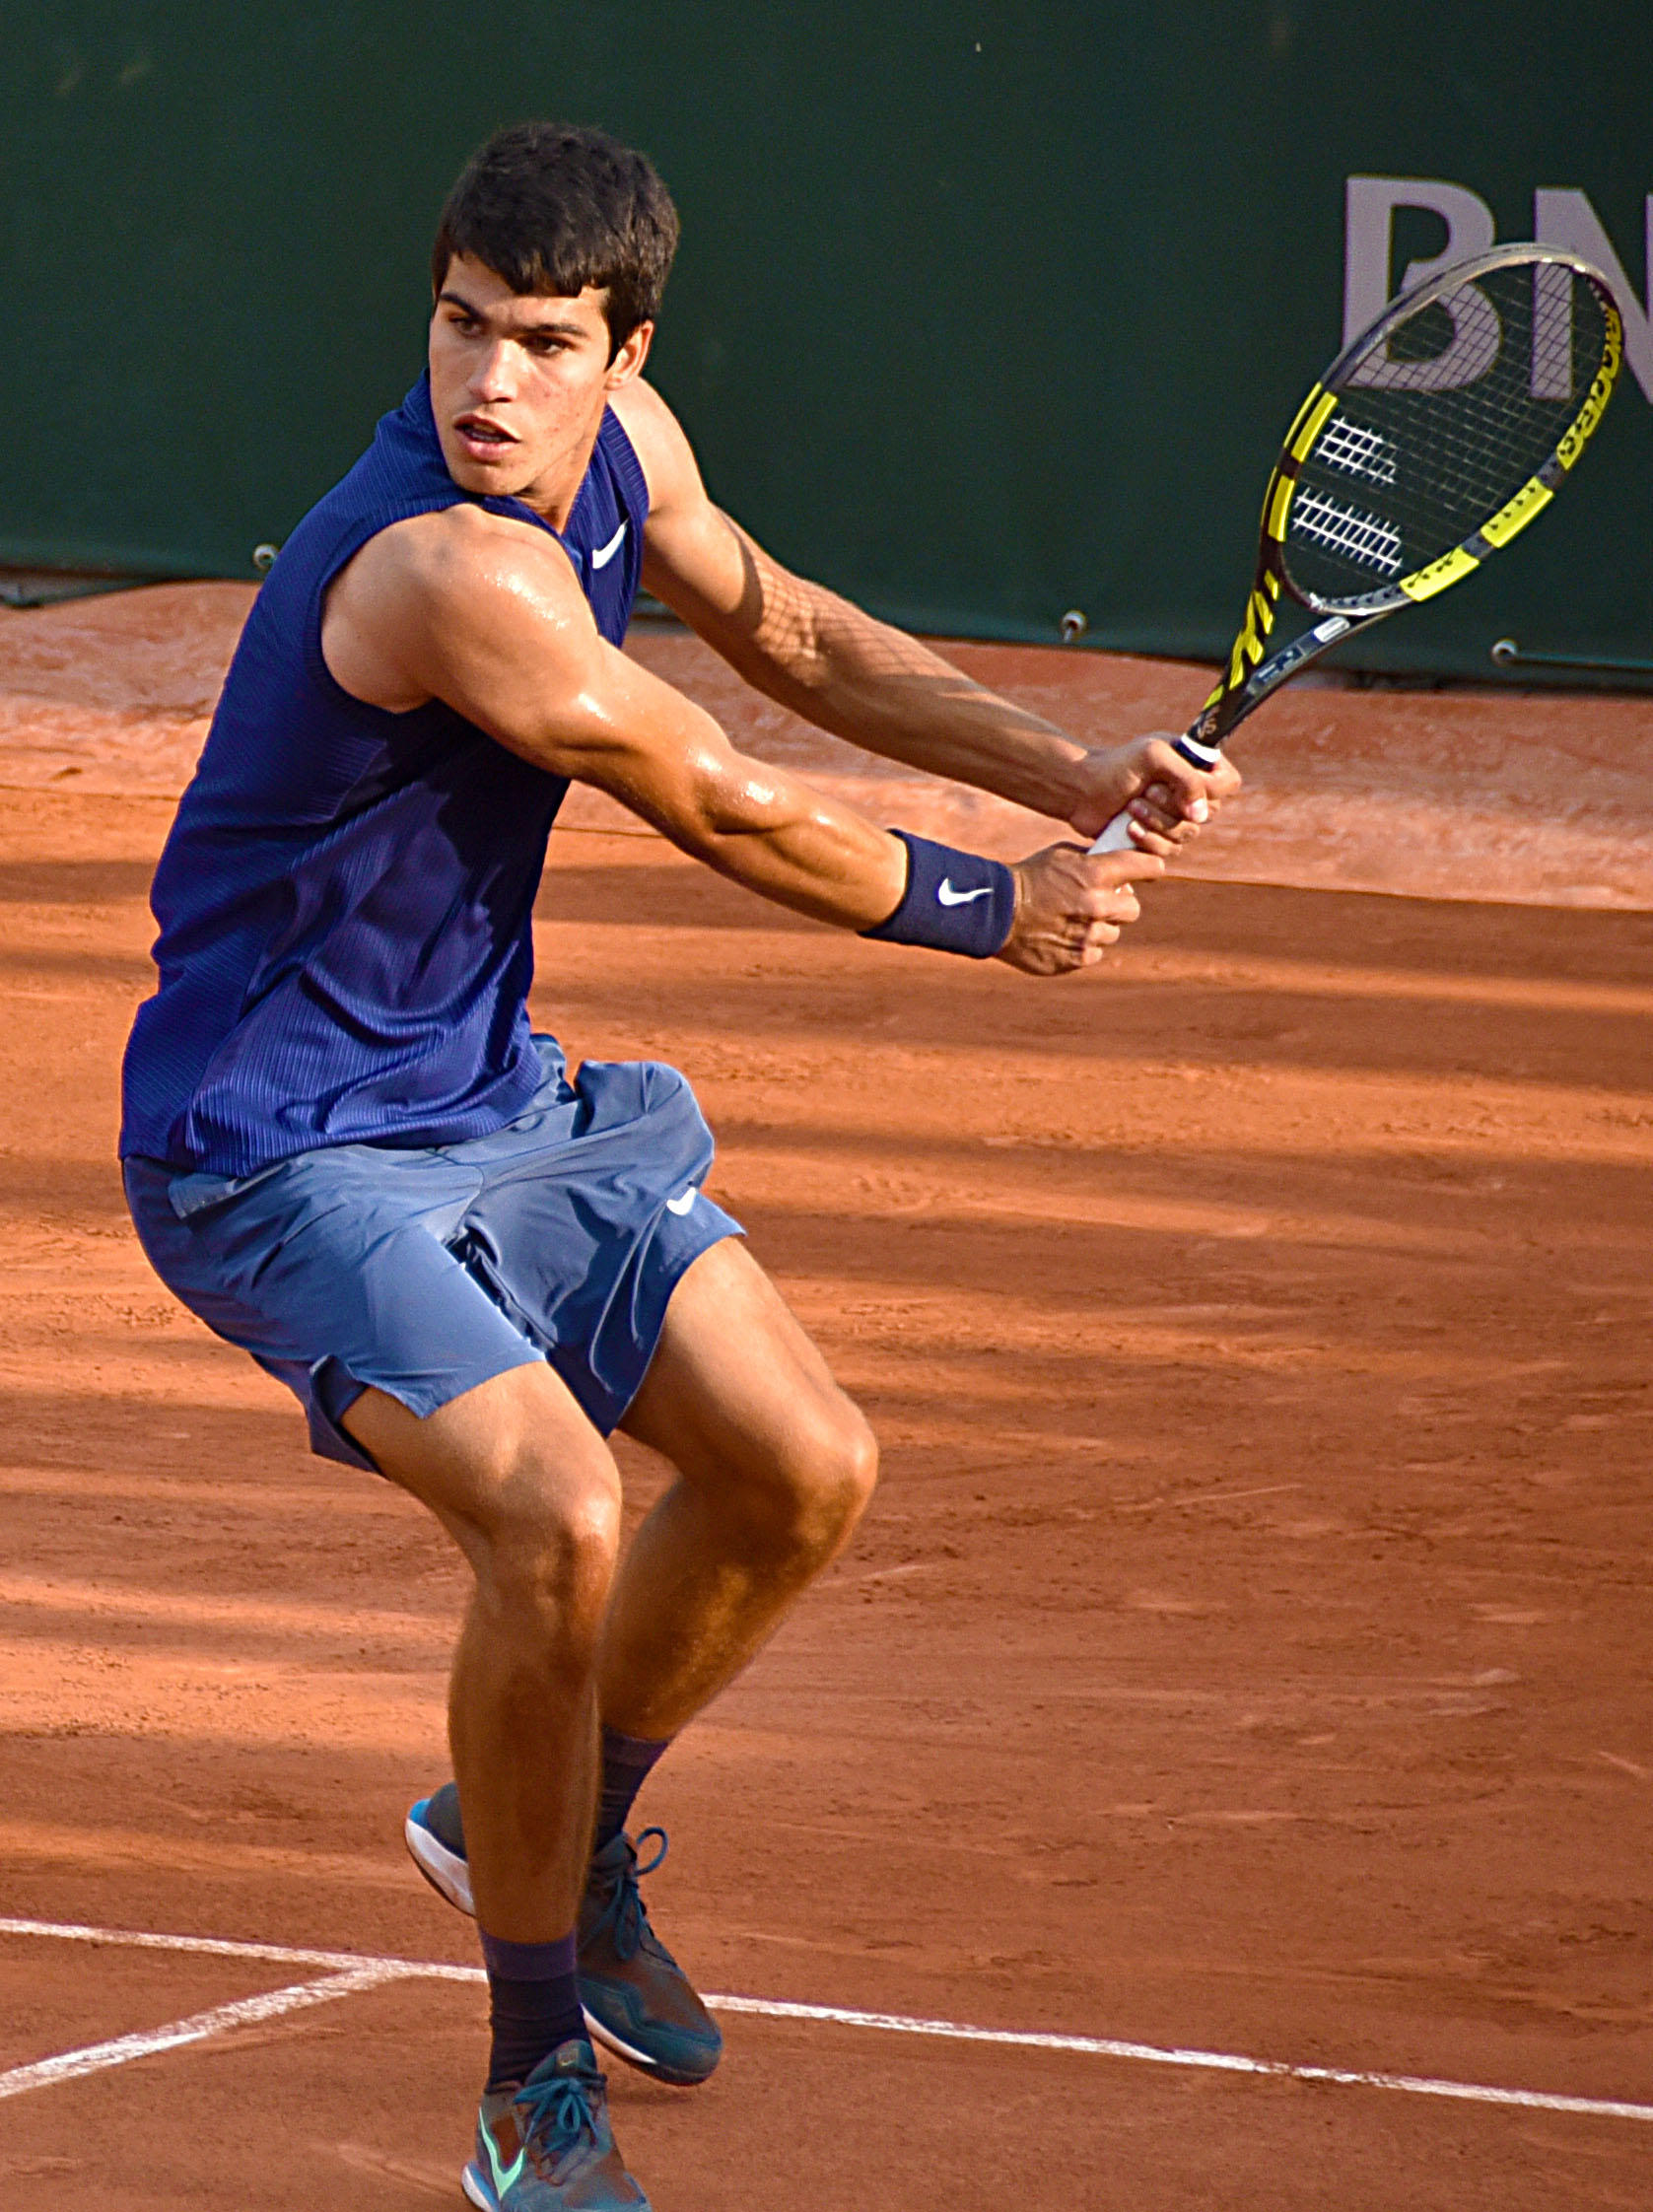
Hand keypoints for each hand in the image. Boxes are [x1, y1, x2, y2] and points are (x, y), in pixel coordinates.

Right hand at [996, 843, 1163, 975]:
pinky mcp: (1077, 958)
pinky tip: (1063, 936)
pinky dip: (1084, 946)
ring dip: (1099, 927)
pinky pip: (1095, 953)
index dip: (1149, 869)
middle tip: (1101, 902)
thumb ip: (1092, 860)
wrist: (995, 912)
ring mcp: (1088, 935)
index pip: (1149, 868)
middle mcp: (1098, 905)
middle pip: (1133, 909)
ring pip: (1113, 933)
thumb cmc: (1028, 878)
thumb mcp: (1060, 855)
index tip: (1148, 872)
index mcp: (1096, 874)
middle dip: (1119, 904)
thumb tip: (1117, 864)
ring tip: (1073, 920)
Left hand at [1066, 734, 1241, 854]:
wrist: (1082, 790)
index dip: (1212, 789)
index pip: (1229, 783)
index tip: (1185, 786)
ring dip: (1157, 821)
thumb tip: (1201, 815)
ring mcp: (1176, 819)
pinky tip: (1128, 827)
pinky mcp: (1159, 841)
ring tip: (1132, 806)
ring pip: (1187, 835)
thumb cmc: (1117, 765)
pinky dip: (1148, 840)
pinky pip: (1169, 851)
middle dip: (1173, 805)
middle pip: (1209, 814)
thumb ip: (1187, 778)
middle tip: (1147, 791)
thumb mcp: (1154, 756)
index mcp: (1197, 767)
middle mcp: (1192, 794)